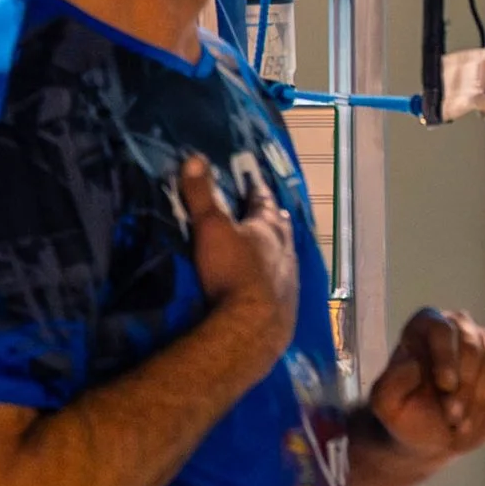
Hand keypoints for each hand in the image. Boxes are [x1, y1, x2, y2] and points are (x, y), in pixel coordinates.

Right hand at [181, 152, 297, 383]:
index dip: (258, 190)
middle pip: (281, 228)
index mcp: (268, 228)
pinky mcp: (288, 308)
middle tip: (273, 212)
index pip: (263, 201)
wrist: (253, 328)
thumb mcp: (211, 228)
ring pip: (287, 256)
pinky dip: (278, 279)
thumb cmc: (232, 272)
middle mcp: (285, 250)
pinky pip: (285, 286)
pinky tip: (275, 286)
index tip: (256, 181)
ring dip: (280, 249)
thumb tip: (194, 157)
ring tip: (276, 246)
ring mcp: (289, 280)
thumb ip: (202, 194)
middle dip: (274, 219)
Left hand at [363, 306, 484, 471]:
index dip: (446, 356)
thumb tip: (413, 363)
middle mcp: (457, 325)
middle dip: (465, 386)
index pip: (441, 328)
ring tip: (462, 426)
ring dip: (480, 398)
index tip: (446, 386)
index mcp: (424, 325)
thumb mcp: (386, 406)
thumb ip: (390, 384)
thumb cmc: (405, 415)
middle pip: (472, 344)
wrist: (428, 436)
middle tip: (453, 418)